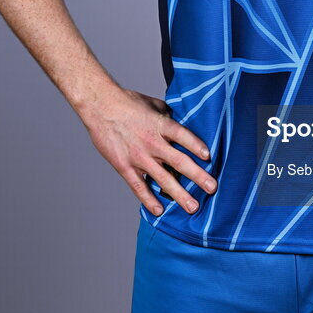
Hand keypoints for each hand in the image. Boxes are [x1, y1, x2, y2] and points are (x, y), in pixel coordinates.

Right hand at [80, 86, 216, 217]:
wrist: (100, 107)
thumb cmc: (127, 102)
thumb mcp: (153, 104)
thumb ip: (168, 115)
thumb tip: (180, 121)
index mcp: (161, 124)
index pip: (183, 135)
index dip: (196, 145)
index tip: (209, 157)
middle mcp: (152, 142)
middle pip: (179, 161)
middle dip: (197, 176)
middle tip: (212, 188)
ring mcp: (138, 156)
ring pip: (163, 179)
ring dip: (179, 194)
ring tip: (193, 207)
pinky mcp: (124, 166)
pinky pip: (139, 186)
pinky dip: (149, 199)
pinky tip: (159, 210)